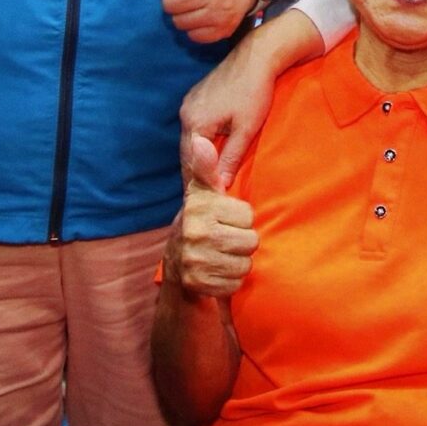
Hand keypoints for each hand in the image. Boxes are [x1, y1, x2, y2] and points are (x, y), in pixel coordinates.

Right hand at [175, 135, 256, 298]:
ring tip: (223, 255)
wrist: (176, 263)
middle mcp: (195, 232)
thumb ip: (206, 167)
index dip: (241, 219)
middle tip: (227, 239)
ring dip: (238, 262)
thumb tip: (201, 141)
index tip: (227, 220)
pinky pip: (235, 284)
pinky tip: (218, 272)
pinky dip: (230, 281)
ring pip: (245, 264)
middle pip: (250, 241)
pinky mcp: (198, 284)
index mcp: (199, 207)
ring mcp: (194, 260)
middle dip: (243, 242)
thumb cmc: (199, 221)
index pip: (248, 216)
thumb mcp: (202, 192)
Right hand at [179, 9, 318, 187]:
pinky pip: (195, 128)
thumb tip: (221, 185)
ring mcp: (189, 104)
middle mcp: (186, 113)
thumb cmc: (255, 92)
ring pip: (191, 141)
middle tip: (207, 194)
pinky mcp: (197, 98)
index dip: (200, 181)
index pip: (191, 162)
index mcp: (195, 122)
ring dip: (200, 158)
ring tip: (209, 178)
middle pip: (187, 152)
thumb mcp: (246, 129)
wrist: (258, 56)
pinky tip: (211, 154)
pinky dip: (202, 143)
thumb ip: (231, 157)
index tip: (209, 199)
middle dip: (197, 172)